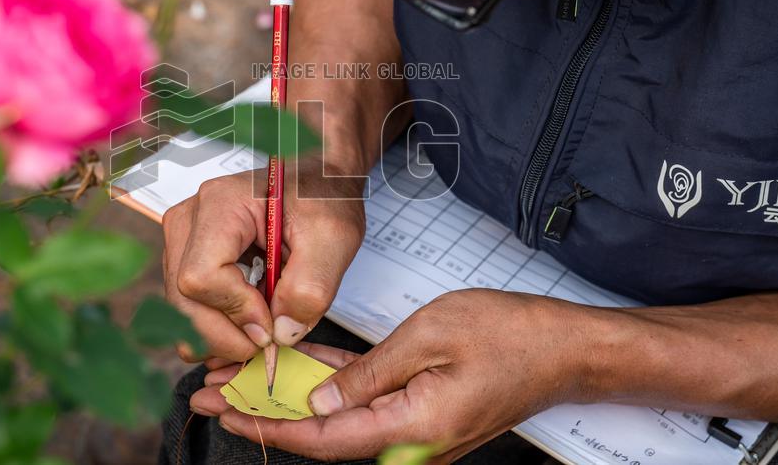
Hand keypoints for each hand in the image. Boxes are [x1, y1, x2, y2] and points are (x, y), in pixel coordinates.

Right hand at [162, 159, 365, 361]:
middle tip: (270, 340)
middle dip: (227, 335)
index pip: (202, 276)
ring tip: (263, 327)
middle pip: (183, 299)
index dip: (237, 311)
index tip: (274, 322)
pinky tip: (249, 321)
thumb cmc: (322, 197)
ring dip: (222, 334)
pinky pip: (187, 307)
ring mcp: (183, 239)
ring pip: (181, 310)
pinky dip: (217, 326)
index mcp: (221, 204)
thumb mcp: (333, 238)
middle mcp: (190, 219)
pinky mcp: (187, 257)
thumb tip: (280, 333)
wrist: (317, 181)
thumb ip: (310, 289)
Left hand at [190, 289, 594, 460]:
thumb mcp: (432, 337)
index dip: (269, 427)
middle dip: (264, 415)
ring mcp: (415, 428)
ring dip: (289, 401)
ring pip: (337, 421)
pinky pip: (364, 403)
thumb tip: (318, 404)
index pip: (323, 439)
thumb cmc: (510, 336)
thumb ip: (370, 374)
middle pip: (321, 435)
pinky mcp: (420, 411)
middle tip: (213, 393)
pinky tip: (297, 371)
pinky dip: (327, 388)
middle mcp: (409, 440)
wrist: (565, 349)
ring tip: (241, 381)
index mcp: (411, 427)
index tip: (225, 410)